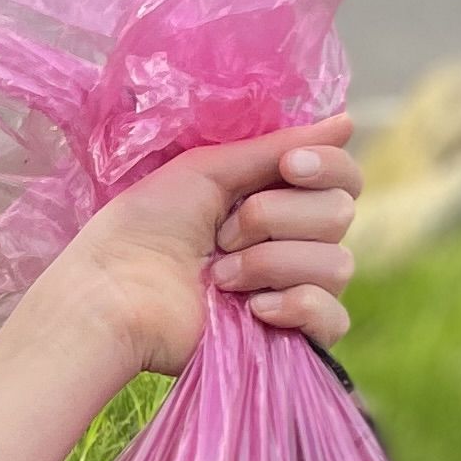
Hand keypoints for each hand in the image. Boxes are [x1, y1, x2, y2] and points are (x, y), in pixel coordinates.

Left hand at [59, 109, 362, 370]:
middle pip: (341, 214)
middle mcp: (292, 242)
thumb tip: (347, 121)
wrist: (112, 294)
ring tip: (219, 277)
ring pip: (337, 264)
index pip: (344, 177)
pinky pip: (333, 318)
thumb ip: (277, 147)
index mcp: (275, 198)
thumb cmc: (143, 227)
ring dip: (270, 264)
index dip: (328, 166)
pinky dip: (296, 306)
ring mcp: (292, 290)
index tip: (289, 167)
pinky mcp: (289, 339)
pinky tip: (252, 310)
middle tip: (221, 235)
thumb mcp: (207, 171)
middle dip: (276, 217)